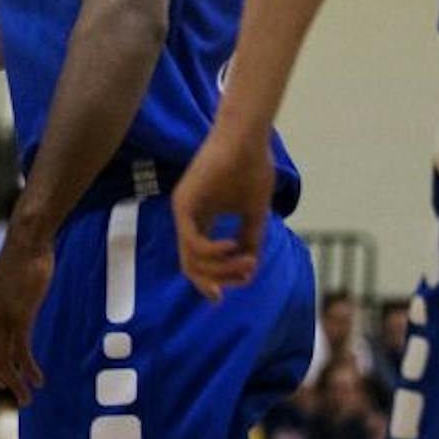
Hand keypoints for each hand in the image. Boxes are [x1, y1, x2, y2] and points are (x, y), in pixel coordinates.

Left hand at [0, 233, 51, 404]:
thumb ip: (10, 302)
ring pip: (6, 361)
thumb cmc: (23, 260)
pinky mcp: (19, 316)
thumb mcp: (11, 287)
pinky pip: (22, 352)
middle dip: (7, 382)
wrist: (27, 240)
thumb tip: (18, 308)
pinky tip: (38, 380)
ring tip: (28, 398)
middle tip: (21, 399)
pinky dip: (29, 369)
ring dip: (17, 383)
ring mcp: (2, 318)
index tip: (6, 383)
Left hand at [173, 126, 271, 299]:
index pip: (196, 261)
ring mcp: (184, 210)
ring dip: (221, 269)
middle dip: (218, 280)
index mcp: (202, 220)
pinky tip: (234, 248)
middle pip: (191, 266)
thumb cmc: (251, 169)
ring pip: (191, 259)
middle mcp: (188, 218)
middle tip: (244, 278)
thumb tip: (249, 268)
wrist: (247, 140)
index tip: (224, 298)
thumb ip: (250, 239)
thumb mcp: (253, 214)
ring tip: (246, 262)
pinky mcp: (184, 202)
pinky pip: (192, 241)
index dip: (210, 282)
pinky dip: (213, 252)